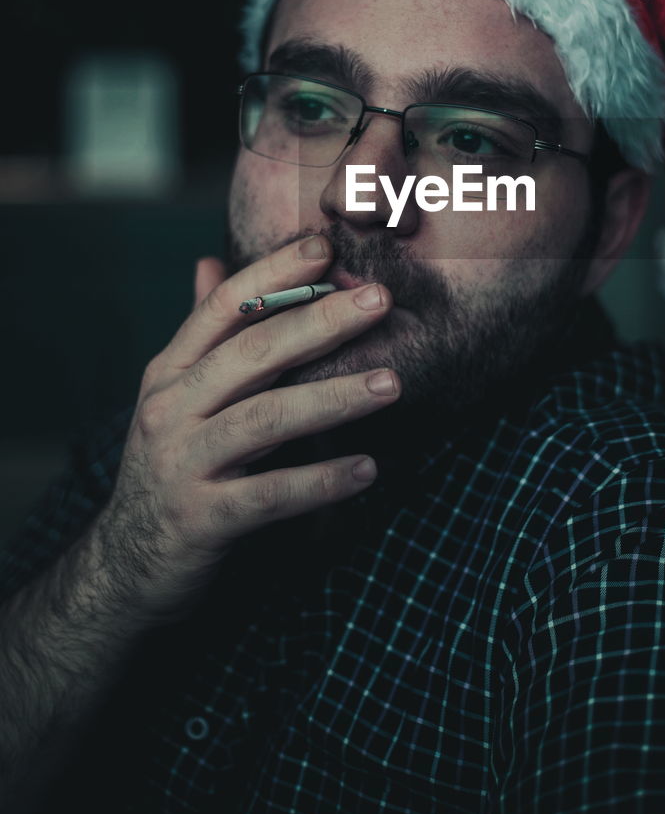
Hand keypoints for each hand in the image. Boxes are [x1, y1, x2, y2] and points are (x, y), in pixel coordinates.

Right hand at [90, 235, 397, 623]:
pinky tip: (368, 469)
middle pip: (251, 354)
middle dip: (319, 322)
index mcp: (171, 372)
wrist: (125, 566)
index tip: (326, 247)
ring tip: (391, 383)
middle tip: (379, 300)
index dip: (273, 274)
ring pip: (265, 420)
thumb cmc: (170, 465)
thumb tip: (210, 261)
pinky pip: (270, 496)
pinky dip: (321, 481)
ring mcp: (182, 464)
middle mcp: (171, 409)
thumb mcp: (176, 395)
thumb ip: (203, 334)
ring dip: (333, 398)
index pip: (224, 307)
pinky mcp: (201, 520)